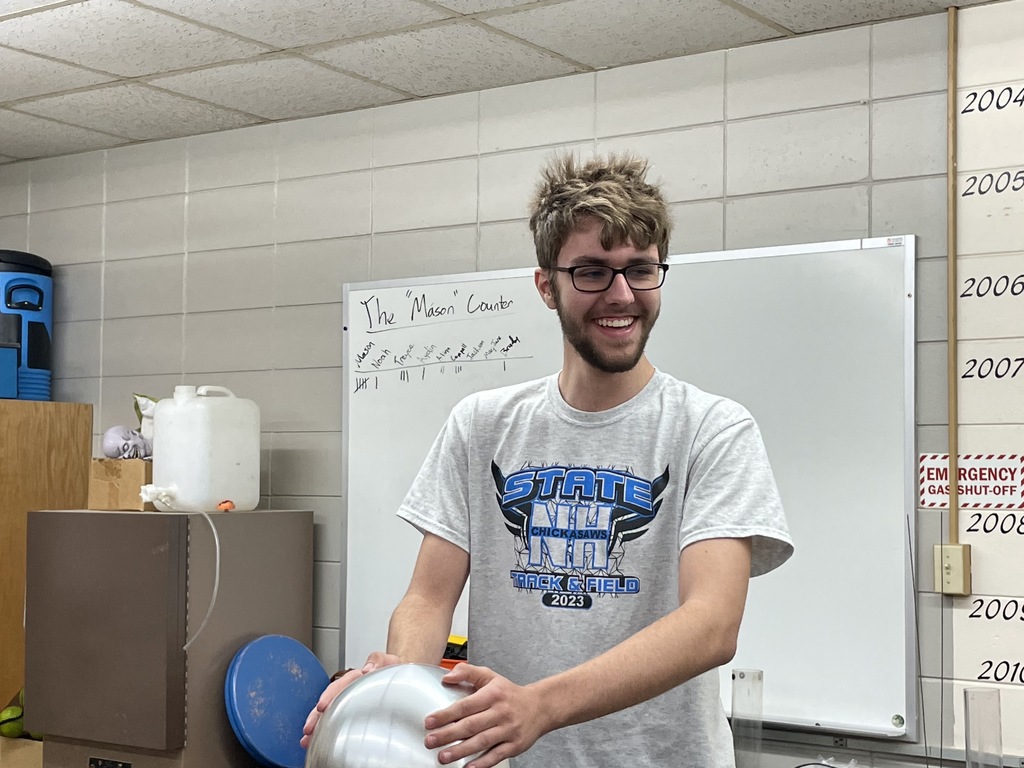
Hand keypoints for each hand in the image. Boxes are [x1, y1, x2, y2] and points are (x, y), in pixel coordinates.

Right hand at [300, 651, 399, 747]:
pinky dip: (325, 730)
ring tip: (308, 738)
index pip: (341, 685)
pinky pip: (337, 721)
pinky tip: (317, 740)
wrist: (404, 685)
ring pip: (331, 712)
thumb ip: (380, 660)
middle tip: (308, 729)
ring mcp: (352, 702)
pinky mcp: (355, 714)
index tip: (321, 707)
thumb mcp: (391, 662)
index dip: (329, 695)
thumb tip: (367, 669)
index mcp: (359, 678)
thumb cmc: (396, 674)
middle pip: (331, 702)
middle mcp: (352, 690)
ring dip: (318, 725)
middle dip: (316, 716)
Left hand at [423, 664, 547, 766]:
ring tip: (443, 756)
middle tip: (430, 741)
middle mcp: (501, 712)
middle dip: (448, 735)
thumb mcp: (490, 676)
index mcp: (493, 694)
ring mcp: (508, 730)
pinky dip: (482, 762)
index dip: (446, 714)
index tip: (429, 721)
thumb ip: (467, 672)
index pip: (465, 705)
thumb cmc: (510, 693)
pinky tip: (469, 767)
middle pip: (471, 725)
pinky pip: (497, 755)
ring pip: (482, 741)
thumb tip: (447, 677)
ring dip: (461, 751)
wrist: (540, 707)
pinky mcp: (515, 745)